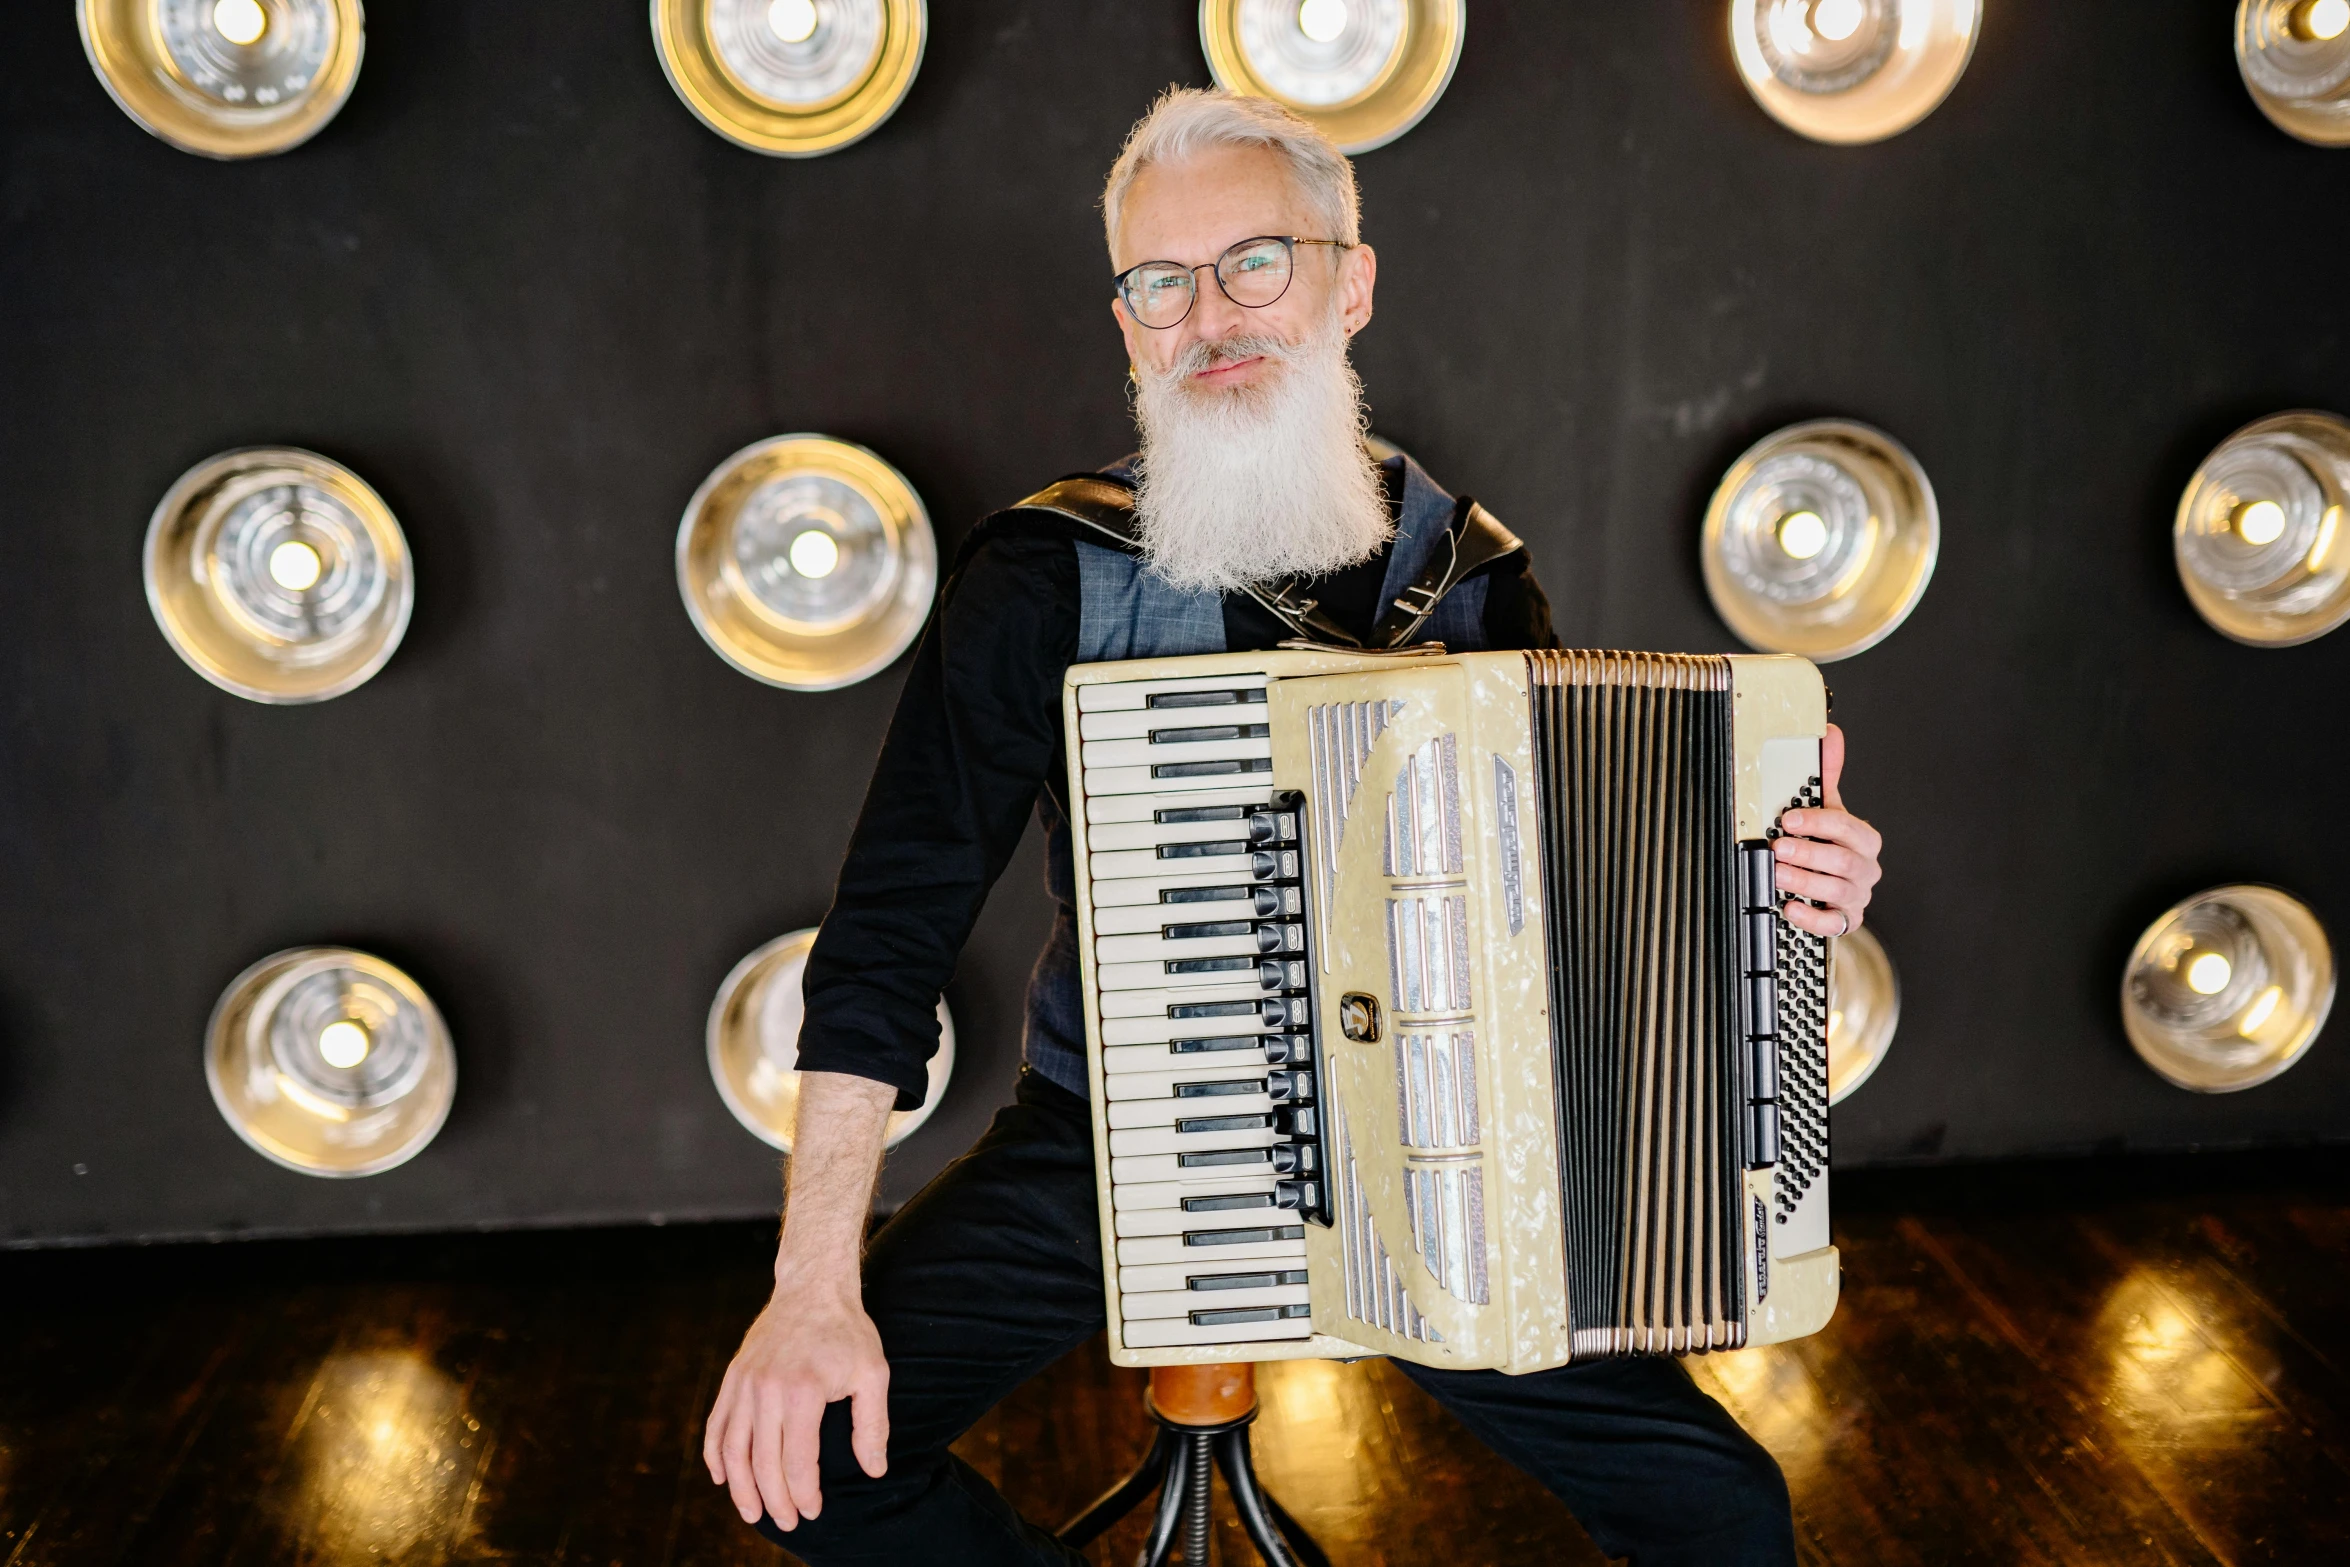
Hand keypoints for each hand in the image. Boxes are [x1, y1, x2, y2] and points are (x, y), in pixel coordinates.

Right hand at [703, 1274, 890, 1528]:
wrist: (813, 1288)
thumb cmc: (848, 1332)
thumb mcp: (873, 1373)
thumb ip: (873, 1425)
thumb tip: (874, 1470)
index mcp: (802, 1391)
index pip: (797, 1460)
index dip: (804, 1493)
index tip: (813, 1512)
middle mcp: (766, 1389)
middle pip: (762, 1462)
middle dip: (774, 1500)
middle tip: (787, 1523)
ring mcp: (744, 1383)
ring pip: (733, 1449)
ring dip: (740, 1488)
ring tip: (752, 1513)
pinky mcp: (732, 1377)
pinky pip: (716, 1424)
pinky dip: (715, 1455)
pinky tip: (721, 1478)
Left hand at [1772, 723, 1881, 938]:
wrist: (1834, 888)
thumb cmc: (1829, 844)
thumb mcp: (1827, 809)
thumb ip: (1827, 774)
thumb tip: (1829, 732)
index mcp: (1864, 839)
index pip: (1847, 828)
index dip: (1818, 822)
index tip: (1788, 818)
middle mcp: (1865, 869)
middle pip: (1842, 861)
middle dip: (1808, 853)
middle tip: (1778, 847)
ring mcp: (1857, 897)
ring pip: (1835, 891)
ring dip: (1803, 881)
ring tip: (1776, 873)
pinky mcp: (1845, 921)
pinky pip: (1832, 924)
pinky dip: (1810, 917)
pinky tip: (1789, 907)